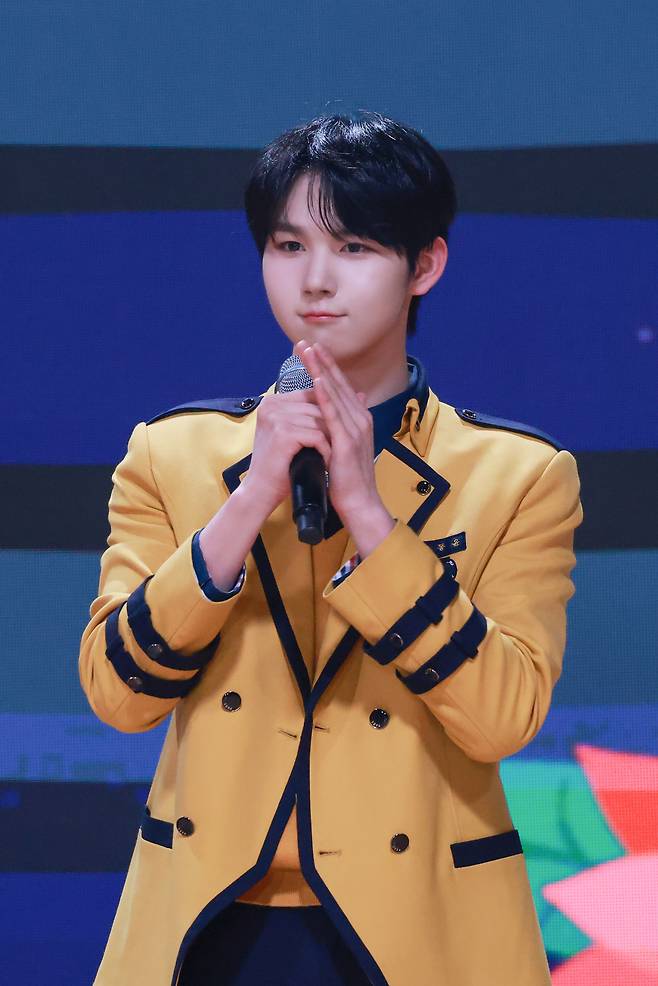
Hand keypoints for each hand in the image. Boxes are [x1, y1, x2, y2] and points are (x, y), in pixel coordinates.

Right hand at [242, 369, 330, 512]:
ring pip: (320, 421)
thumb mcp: (291, 432)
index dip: (328, 412)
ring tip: (335, 454)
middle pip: (317, 406)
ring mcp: (276, 417)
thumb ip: (307, 414)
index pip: (312, 394)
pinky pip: (317, 436)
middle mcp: (271, 404)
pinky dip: (326, 450)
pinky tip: (327, 461)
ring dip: (331, 439)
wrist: (261, 490)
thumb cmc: (279, 463)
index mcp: (272, 401)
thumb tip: (342, 399)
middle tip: (340, 444)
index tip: (336, 430)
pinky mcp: (283, 433)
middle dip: (332, 426)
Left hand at [294, 339, 382, 524]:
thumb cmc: (350, 477)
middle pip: (338, 383)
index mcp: (359, 418)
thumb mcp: (350, 443)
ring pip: (335, 393)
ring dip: (321, 371)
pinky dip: (326, 397)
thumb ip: (351, 418)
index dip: (326, 366)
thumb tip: (356, 396)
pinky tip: (317, 382)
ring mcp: (355, 429)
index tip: (311, 349)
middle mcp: (360, 419)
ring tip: (309, 353)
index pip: (340, 386)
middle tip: (306, 342)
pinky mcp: (347, 441)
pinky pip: (334, 415)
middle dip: (321, 361)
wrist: (359, 502)